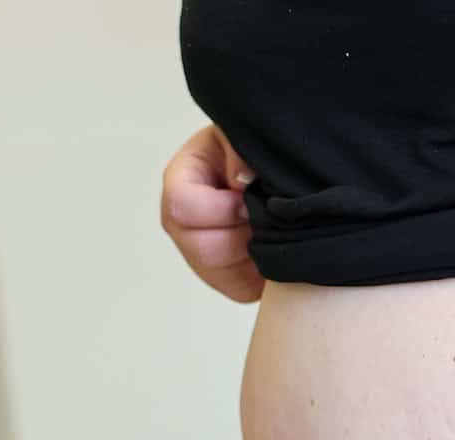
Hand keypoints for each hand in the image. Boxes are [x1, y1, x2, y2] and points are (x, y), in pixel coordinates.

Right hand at [161, 124, 263, 302]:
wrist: (274, 174)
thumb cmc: (255, 151)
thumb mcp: (243, 136)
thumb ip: (239, 150)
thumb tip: (242, 179)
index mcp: (180, 180)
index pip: (183, 207)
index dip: (223, 208)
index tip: (248, 196)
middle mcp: (180, 222)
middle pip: (201, 249)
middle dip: (241, 235)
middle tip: (264, 217)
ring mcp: (198, 254)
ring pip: (221, 273)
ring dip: (254, 252)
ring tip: (270, 229)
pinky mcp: (223, 278)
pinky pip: (239, 289)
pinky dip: (262, 272)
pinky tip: (272, 247)